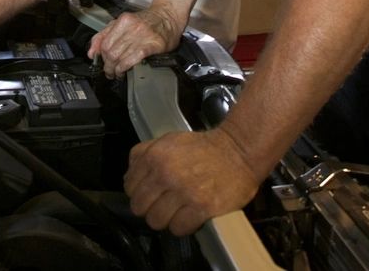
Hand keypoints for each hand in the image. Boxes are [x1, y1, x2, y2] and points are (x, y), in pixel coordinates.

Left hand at [87, 6, 183, 76]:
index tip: (102, 63)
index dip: (101, 56)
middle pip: (110, 51)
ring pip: (119, 56)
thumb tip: (91, 52)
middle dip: (107, 65)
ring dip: (115, 69)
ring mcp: (142, 35)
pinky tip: (124, 71)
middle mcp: (131, 27)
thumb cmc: (147, 21)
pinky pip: (133, 58)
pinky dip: (125, 67)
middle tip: (109, 72)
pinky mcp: (153, 44)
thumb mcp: (123, 23)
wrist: (169, 16)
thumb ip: (105, 35)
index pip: (104, 42)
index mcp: (123, 21)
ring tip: (117, 73)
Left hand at [124, 128, 260, 235]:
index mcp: (154, 157)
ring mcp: (183, 192)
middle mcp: (165, 175)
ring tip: (176, 212)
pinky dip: (182, 226)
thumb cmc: (202, 147)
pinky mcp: (201, 208)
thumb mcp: (168, 140)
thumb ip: (144, 153)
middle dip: (149, 208)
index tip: (149, 194)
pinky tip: (189, 216)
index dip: (138, 193)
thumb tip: (130, 176)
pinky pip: (178, 228)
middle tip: (161, 205)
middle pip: (139, 207)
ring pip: (156, 221)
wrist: (238, 151)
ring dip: (165, 219)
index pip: (130, 187)